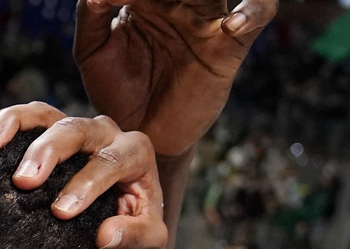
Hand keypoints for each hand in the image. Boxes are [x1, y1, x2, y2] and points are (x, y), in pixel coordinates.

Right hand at [0, 103, 167, 248]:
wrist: (113, 228)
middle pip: (74, 129)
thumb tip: (106, 234)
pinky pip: (16, 118)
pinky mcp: (42, 133)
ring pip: (42, 113)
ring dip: (12, 125)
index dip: (86, 184)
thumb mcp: (147, 245)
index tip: (61, 213)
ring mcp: (69, 129)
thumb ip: (137, 238)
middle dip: (46, 152)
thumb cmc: (131, 234)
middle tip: (23, 182)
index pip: (112, 160)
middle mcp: (102, 134)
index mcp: (134, 153)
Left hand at [73, 0, 276, 156]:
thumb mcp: (93, 52)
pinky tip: (231, 26)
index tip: (107, 1)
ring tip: (192, 0)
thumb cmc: (115, 90)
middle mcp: (180, 3)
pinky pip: (259, 15)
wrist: (138, 134)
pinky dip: (253, 11)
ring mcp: (207, 22)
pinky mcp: (229, 47)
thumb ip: (90, 17)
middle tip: (144, 2)